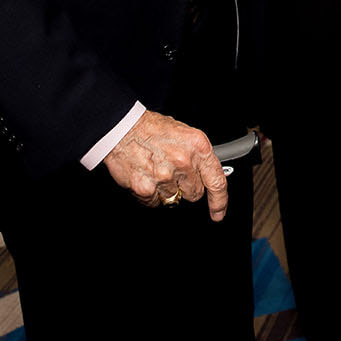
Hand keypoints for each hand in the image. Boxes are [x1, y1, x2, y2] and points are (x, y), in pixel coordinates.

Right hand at [102, 110, 228, 220]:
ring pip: (173, 199)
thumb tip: (205, 172)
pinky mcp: (146, 188)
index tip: (218, 213)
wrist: (121, 128)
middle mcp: (183, 162)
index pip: (217, 181)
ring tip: (156, 170)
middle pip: (195, 193)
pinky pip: (154, 202)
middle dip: (186, 187)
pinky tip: (146, 176)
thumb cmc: (150, 128)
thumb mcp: (183, 133)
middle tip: (174, 173)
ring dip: (167, 189)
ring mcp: (165, 177)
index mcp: (198, 146)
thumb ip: (196, 154)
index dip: (219, 202)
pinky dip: (151, 194)